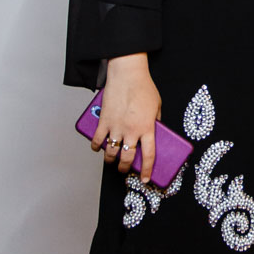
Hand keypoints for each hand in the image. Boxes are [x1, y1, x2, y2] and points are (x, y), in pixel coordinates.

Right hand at [92, 52, 161, 183]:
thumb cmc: (144, 87)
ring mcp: (116, 127)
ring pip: (110, 152)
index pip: (148, 156)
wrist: (127, 74)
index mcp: (147, 128)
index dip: (146, 170)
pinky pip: (97, 139)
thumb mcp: (157, 106)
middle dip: (124, 168)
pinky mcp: (103, 121)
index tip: (144, 179)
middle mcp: (131, 131)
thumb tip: (155, 131)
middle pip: (126, 158)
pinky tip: (97, 148)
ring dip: (110, 160)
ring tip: (110, 161)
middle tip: (123, 170)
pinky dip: (96, 146)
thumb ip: (156, 121)